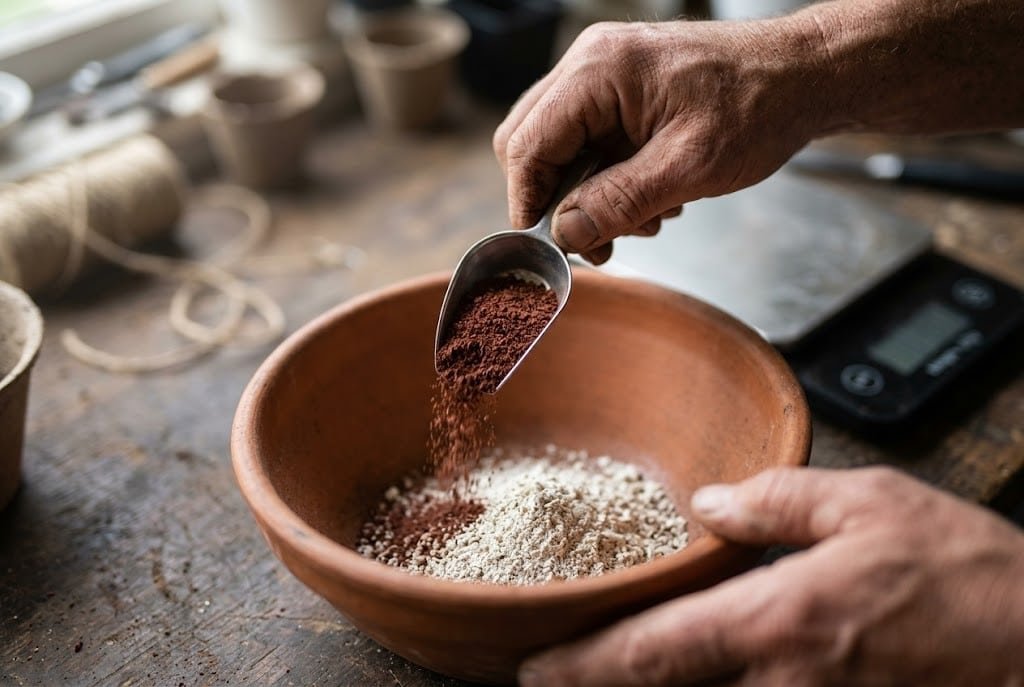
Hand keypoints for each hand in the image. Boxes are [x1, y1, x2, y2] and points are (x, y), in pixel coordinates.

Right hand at [493, 18, 827, 263]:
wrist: (806, 77)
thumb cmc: (759, 107)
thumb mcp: (689, 167)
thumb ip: (619, 202)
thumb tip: (566, 232)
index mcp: (599, 70)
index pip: (527, 143)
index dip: (529, 201)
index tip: (547, 246)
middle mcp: (592, 63)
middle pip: (532, 141)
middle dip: (560, 199)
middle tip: (596, 241)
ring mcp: (607, 74)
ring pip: (561, 147)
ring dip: (590, 194)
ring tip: (643, 219)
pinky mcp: (624, 91)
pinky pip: (592, 142)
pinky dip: (610, 179)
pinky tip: (653, 197)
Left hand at [518, 466, 1023, 684]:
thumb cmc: (970, 580)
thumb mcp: (872, 505)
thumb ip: (779, 501)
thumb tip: (712, 502)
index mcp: (780, 622)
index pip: (655, 653)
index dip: (585, 666)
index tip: (536, 669)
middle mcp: (783, 686)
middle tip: (556, 674)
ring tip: (613, 672)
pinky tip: (704, 676)